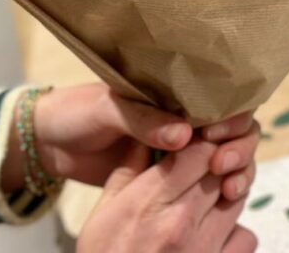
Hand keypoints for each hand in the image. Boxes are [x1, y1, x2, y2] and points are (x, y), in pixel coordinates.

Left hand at [1, 84, 259, 203]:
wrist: (50, 142)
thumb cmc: (77, 113)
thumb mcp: (108, 108)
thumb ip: (144, 120)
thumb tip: (183, 135)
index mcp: (173, 91)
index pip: (219, 97)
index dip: (230, 114)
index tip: (217, 133)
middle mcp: (185, 115)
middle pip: (234, 127)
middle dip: (239, 145)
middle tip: (222, 164)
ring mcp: (181, 146)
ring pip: (228, 153)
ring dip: (238, 167)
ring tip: (228, 185)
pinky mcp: (171, 173)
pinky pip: (206, 178)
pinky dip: (222, 186)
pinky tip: (225, 197)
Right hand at [76, 138, 257, 252]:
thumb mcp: (102, 214)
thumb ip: (128, 170)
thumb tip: (149, 132)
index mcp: (149, 201)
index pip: (198, 149)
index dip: (202, 140)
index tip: (198, 141)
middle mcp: (180, 221)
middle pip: (221, 169)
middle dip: (216, 164)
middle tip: (204, 169)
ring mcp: (204, 248)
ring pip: (237, 198)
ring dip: (226, 195)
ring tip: (205, 203)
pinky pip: (246, 237)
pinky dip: (235, 232)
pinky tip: (214, 235)